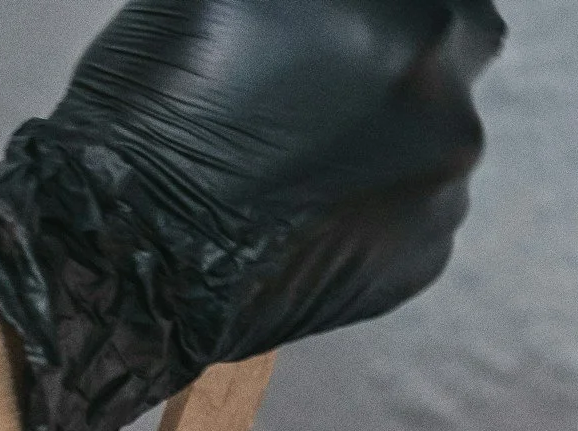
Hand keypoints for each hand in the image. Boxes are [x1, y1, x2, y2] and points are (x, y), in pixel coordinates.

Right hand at [0, 0, 504, 430]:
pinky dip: (372, 206)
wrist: (124, 251)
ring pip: (436, 138)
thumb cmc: (154, 115)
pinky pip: (415, 213)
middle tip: (321, 86)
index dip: (376, 11)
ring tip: (294, 159)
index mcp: (406, 15)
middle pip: (453, 50)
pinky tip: (302, 209)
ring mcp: (440, 185)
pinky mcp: (421, 258)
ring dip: (386, 137)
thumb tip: (328, 8)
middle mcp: (443, 95)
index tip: (339, 27)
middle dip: (400, 61)